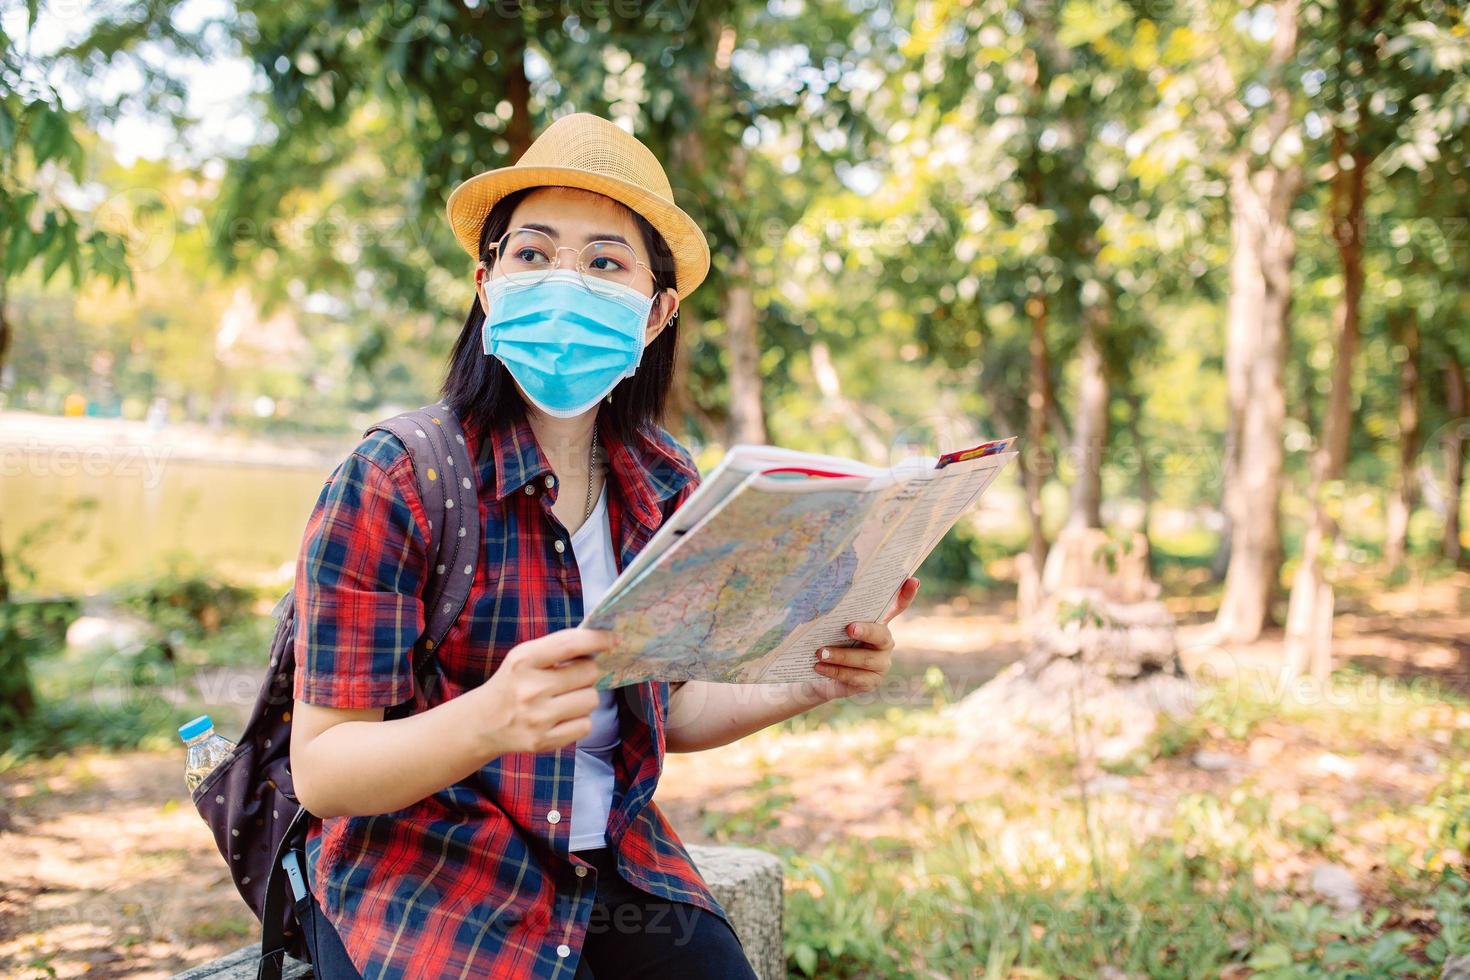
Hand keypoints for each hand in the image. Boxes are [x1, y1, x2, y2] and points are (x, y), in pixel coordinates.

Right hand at [477, 627, 610, 754]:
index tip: (614, 639)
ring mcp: (538, 717)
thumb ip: (558, 648)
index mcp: (524, 660)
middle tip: (573, 678)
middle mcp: (530, 688)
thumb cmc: (513, 684)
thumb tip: (602, 641)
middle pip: (589, 672)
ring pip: (591, 699)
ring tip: (565, 698)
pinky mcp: (544, 741)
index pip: (570, 644)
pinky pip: (586, 725)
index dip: (598, 639)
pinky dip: (580, 720)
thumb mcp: (524, 657)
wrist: (483, 723)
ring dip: (585, 697)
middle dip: (587, 672)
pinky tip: (562, 717)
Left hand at [808, 576, 919, 700]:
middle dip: (866, 631)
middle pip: (881, 635)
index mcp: (878, 623)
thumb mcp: (830, 626)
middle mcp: (884, 642)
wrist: (816, 672)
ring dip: (841, 656)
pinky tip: (819, 667)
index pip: (897, 607)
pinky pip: (856, 677)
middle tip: (849, 628)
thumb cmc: (826, 641)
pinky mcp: (872, 682)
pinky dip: (836, 672)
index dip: (906, 595)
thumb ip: (834, 614)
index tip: (912, 580)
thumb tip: (820, 596)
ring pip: (866, 659)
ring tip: (820, 652)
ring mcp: (881, 664)